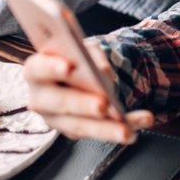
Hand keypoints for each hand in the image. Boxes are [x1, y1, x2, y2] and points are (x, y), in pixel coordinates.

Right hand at [22, 43, 153, 142]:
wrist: (80, 73)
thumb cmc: (76, 57)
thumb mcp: (84, 48)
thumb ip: (90, 56)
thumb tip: (102, 73)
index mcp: (36, 70)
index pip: (39, 68)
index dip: (52, 67)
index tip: (70, 66)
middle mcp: (40, 98)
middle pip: (59, 103)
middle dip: (82, 104)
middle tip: (103, 105)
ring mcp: (55, 119)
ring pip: (80, 126)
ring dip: (106, 129)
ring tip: (127, 130)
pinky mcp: (74, 132)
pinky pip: (99, 132)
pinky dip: (124, 126)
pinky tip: (143, 120)